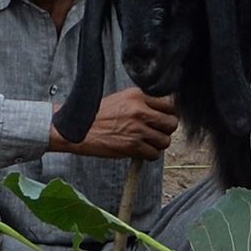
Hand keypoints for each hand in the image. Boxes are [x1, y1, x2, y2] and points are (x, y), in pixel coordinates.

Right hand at [51, 85, 175, 162]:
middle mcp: (140, 111)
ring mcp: (137, 129)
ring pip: (165, 141)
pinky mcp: (133, 146)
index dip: (168, 113)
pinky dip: (149, 155)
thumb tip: (163, 111)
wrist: (79, 129)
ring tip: (146, 142)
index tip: (162, 118)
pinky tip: (139, 150)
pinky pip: (154, 154)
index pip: (170, 103)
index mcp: (138, 95)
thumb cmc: (98, 115)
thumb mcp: (122, 99)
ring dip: (158, 144)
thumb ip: (142, 102)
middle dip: (166, 130)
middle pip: (172, 123)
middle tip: (156, 132)